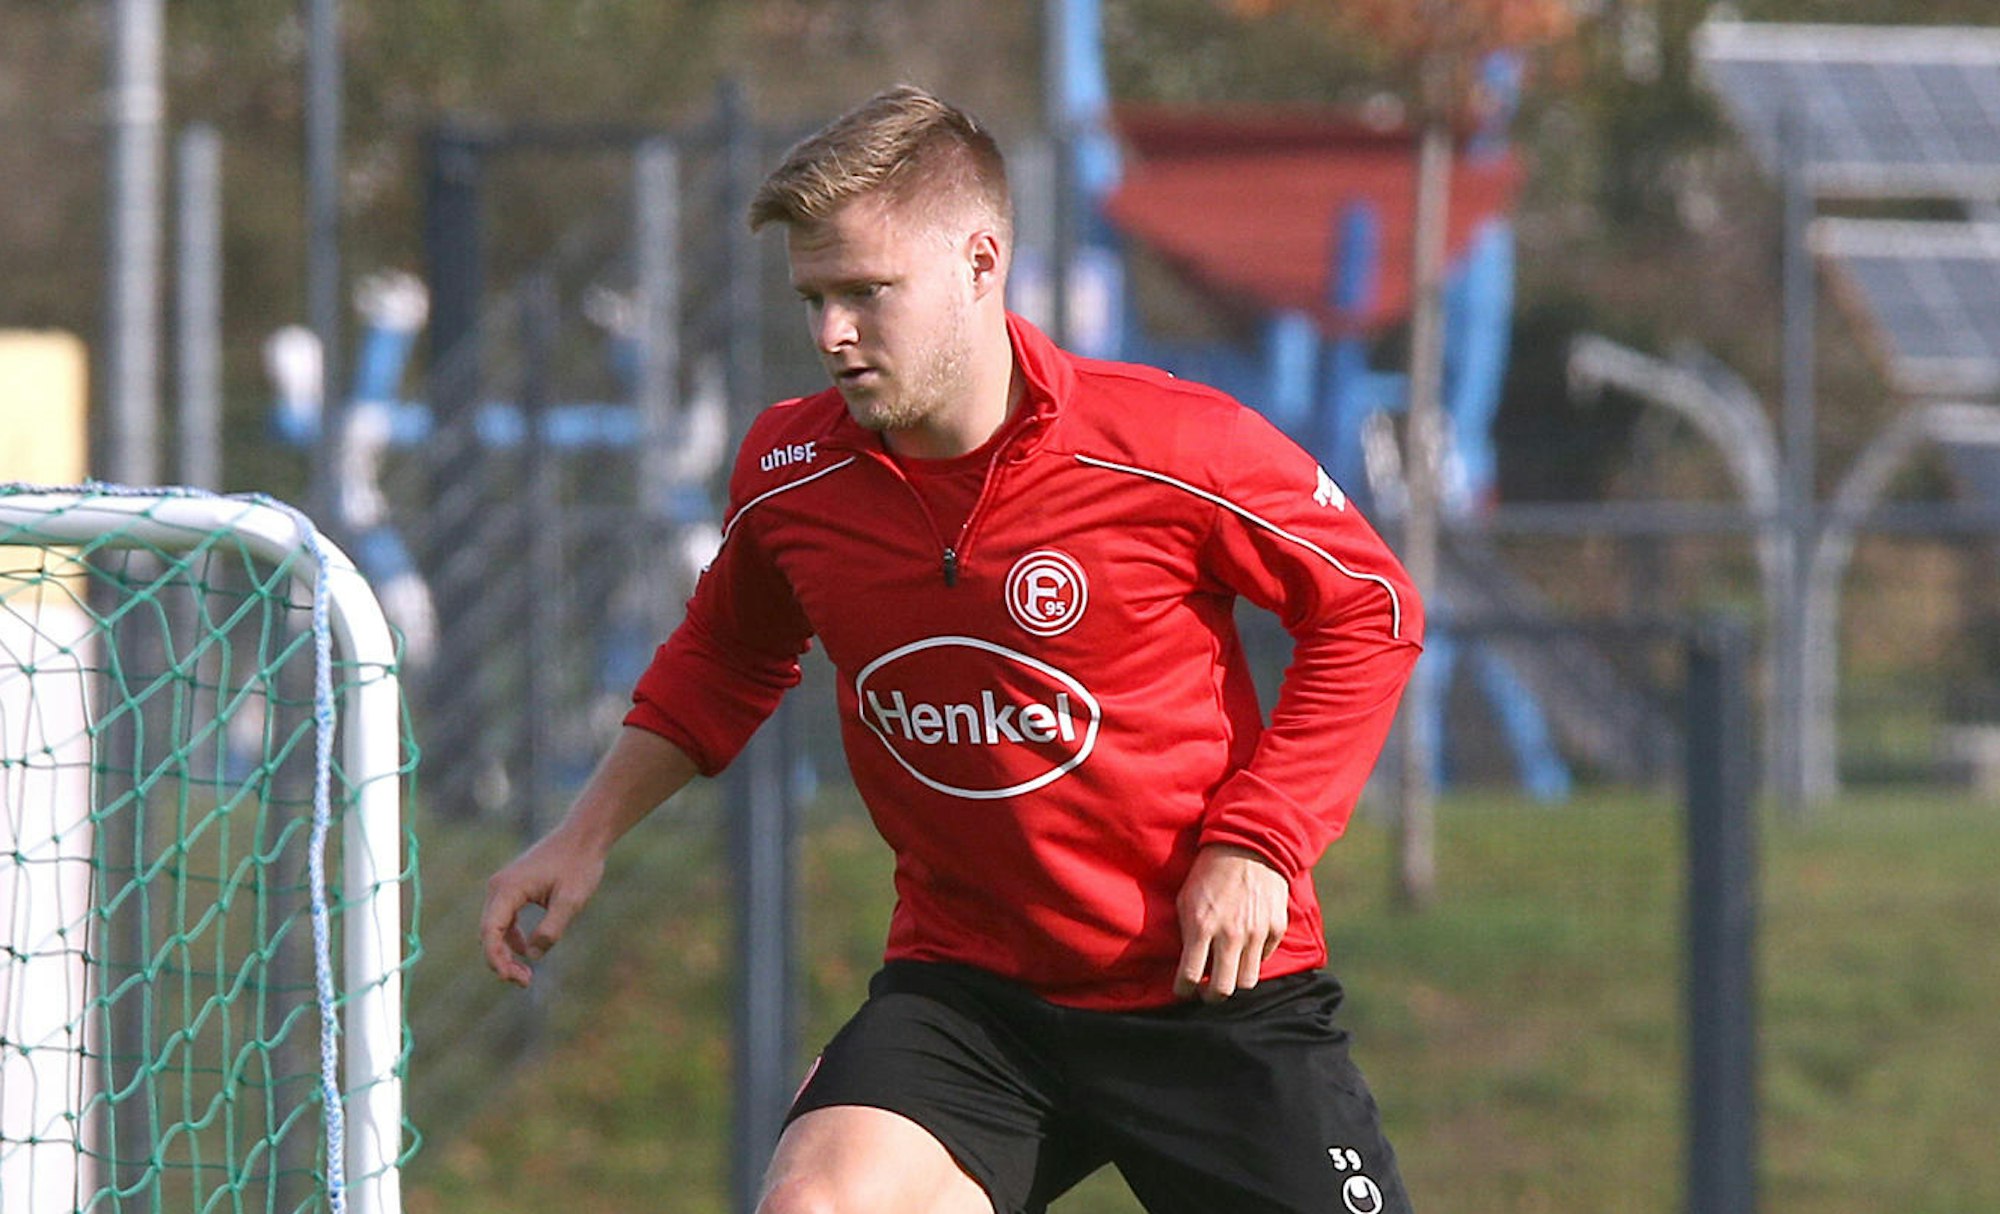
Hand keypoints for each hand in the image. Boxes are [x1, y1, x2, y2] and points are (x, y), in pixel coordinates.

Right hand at [480, 828, 607, 987]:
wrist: (583, 837)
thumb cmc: (579, 865)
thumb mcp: (570, 901)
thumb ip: (551, 929)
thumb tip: (532, 954)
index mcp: (507, 889)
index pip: (490, 932)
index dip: (496, 959)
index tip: (511, 978)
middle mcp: (499, 887)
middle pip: (489, 933)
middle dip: (502, 961)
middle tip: (525, 982)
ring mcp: (504, 887)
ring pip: (495, 929)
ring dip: (506, 952)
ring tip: (526, 975)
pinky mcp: (513, 889)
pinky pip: (505, 921)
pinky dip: (512, 939)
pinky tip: (527, 952)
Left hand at [1173, 844, 1288, 1002]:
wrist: (1249, 846)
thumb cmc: (1209, 872)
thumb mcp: (1186, 899)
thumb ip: (1186, 932)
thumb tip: (1186, 962)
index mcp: (1202, 927)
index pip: (1189, 977)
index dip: (1182, 990)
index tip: (1182, 990)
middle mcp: (1230, 935)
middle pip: (1222, 990)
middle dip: (1210, 997)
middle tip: (1205, 992)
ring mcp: (1256, 933)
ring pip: (1247, 982)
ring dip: (1235, 981)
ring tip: (1227, 973)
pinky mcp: (1276, 929)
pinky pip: (1264, 959)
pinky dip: (1253, 959)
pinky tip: (1245, 948)